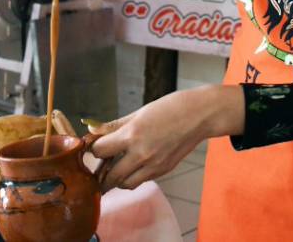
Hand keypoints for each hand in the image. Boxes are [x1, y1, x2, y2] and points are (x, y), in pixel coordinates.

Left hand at [88, 85, 242, 190]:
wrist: (199, 115)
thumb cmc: (169, 108)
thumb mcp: (138, 113)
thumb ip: (114, 125)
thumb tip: (92, 131)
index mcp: (132, 134)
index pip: (100, 151)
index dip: (93, 149)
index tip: (93, 147)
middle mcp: (142, 154)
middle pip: (110, 176)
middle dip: (101, 174)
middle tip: (98, 167)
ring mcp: (154, 165)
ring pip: (125, 184)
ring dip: (117, 180)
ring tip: (116, 168)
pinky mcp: (163, 171)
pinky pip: (141, 181)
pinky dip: (133, 178)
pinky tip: (133, 166)